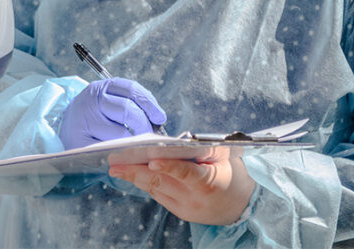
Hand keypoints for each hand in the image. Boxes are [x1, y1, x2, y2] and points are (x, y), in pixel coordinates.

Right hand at [58, 77, 166, 148]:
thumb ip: (130, 103)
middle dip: (144, 124)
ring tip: (135, 144)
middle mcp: (90, 102)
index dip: (149, 103)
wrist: (66, 128)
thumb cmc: (94, 116)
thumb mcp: (108, 102)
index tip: (159, 117)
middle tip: (149, 135)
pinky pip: (111, 150)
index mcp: (99, 89)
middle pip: (128, 110)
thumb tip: (157, 118)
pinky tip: (122, 152)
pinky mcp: (81, 143)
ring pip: (121, 134)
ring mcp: (84, 123)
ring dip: (134, 141)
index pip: (131, 89)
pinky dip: (121, 153)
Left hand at [109, 149, 255, 225]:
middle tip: (116, 163)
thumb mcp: (223, 158)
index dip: (169, 168)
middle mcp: (195, 198)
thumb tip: (178, 141)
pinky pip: (157, 194)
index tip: (152, 162)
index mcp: (209, 183)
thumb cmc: (228, 173)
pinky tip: (129, 173)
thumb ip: (203, 149)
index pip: (186, 174)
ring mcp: (185, 208)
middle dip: (136, 171)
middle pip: (162, 183)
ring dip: (134, 177)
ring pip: (155, 189)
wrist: (237, 204)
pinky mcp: (178, 211)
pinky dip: (143, 182)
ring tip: (116, 168)